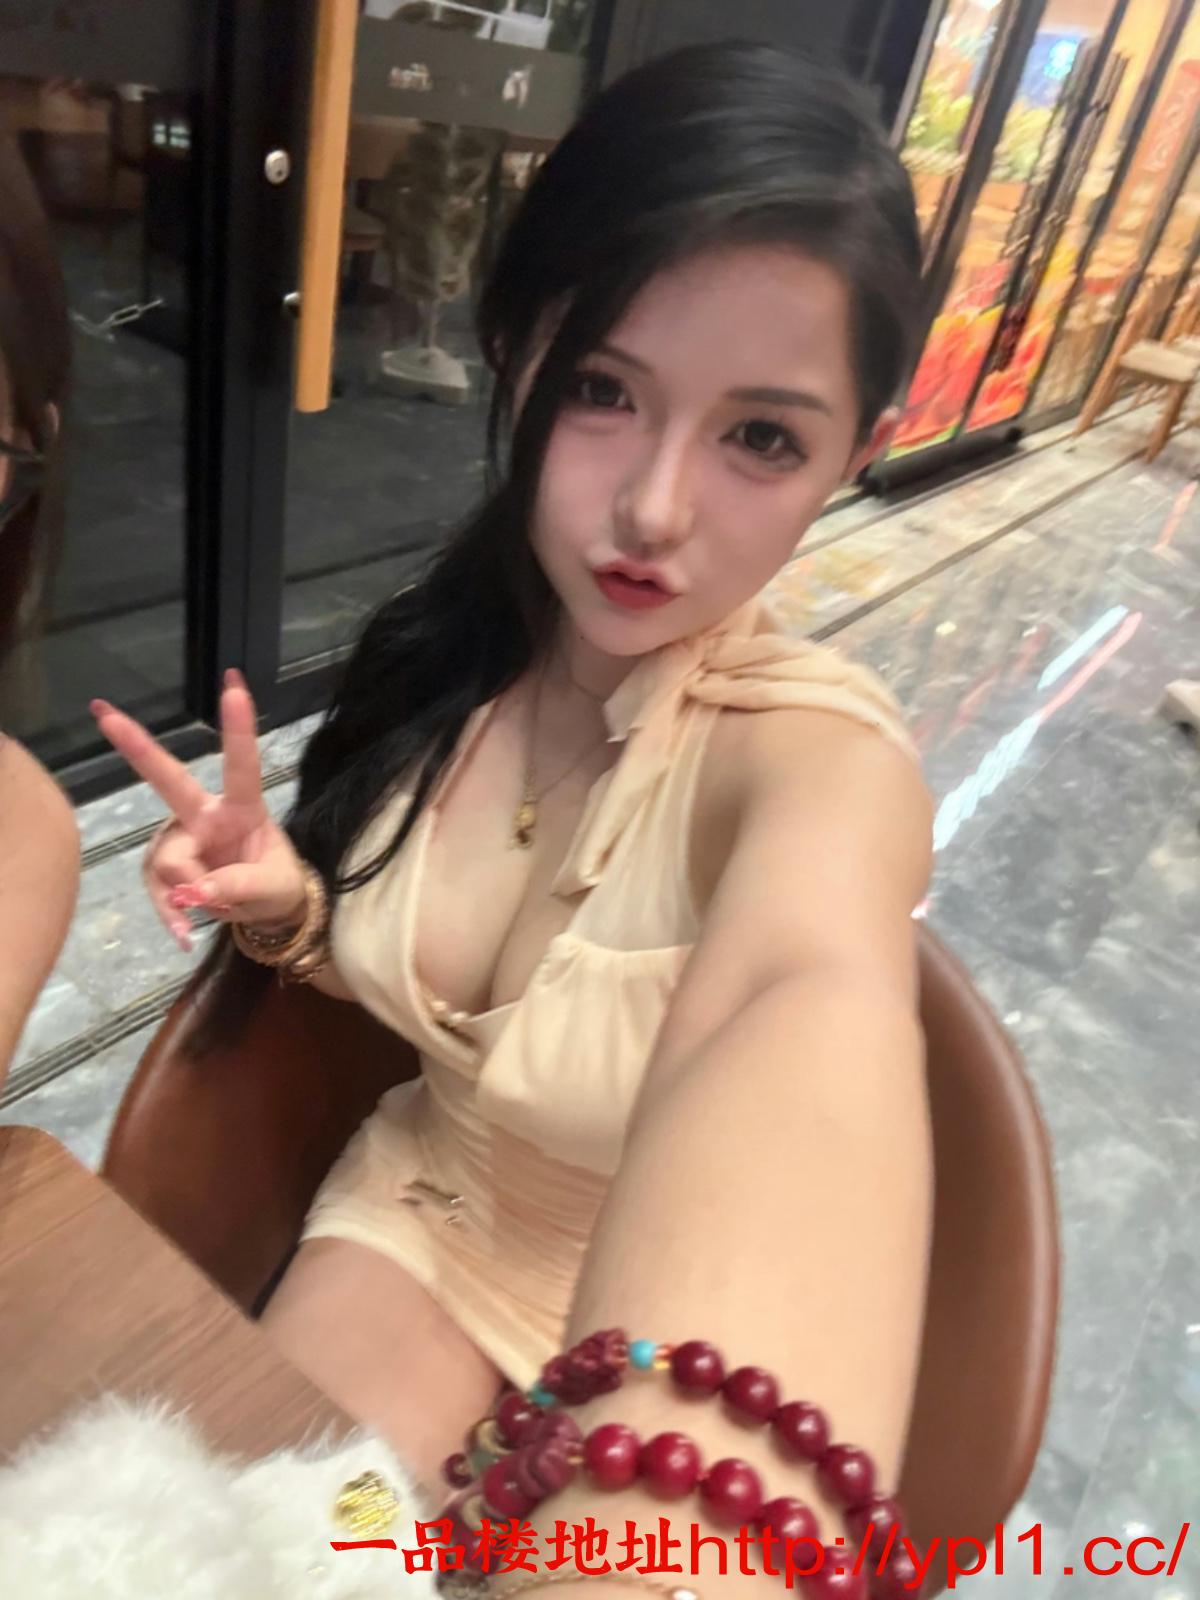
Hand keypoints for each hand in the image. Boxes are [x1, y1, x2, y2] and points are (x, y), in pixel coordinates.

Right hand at [90, 669, 307, 951]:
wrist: (269, 912)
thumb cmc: (277, 885)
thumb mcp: (273, 890)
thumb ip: (237, 888)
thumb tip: (191, 894)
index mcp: (244, 809)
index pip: (242, 766)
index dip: (238, 727)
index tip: (233, 684)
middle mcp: (205, 815)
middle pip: (168, 779)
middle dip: (136, 746)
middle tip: (102, 714)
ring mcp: (180, 838)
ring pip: (167, 861)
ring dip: (192, 894)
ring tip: (222, 910)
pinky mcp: (165, 865)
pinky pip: (158, 889)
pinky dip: (171, 914)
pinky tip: (184, 934)